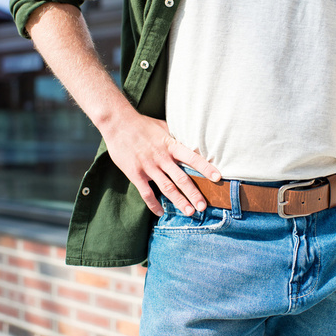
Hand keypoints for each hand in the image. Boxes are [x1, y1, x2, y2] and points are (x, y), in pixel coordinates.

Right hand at [103, 114, 220, 216]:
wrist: (118, 123)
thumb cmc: (142, 124)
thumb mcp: (164, 127)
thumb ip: (176, 138)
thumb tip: (192, 142)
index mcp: (170, 145)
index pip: (192, 158)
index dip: (205, 168)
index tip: (218, 178)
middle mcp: (161, 158)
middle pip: (181, 179)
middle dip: (194, 194)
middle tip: (204, 207)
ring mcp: (148, 167)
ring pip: (166, 188)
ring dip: (179, 201)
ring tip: (189, 212)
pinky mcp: (135, 174)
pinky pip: (146, 193)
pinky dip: (153, 204)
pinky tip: (161, 212)